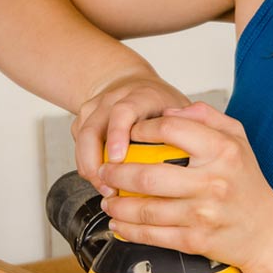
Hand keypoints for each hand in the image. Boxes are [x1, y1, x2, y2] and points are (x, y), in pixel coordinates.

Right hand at [72, 74, 189, 194]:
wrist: (128, 82)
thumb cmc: (157, 101)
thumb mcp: (178, 106)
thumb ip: (190, 124)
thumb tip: (194, 149)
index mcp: (139, 95)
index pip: (123, 112)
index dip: (117, 136)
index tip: (117, 159)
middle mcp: (112, 100)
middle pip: (93, 129)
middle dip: (96, 161)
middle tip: (109, 187)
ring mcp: (94, 109)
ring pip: (82, 138)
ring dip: (89, 167)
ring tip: (106, 190)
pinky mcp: (82, 121)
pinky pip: (78, 146)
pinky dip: (86, 165)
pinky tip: (101, 181)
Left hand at [98, 102, 272, 269]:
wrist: (265, 231)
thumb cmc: (246, 182)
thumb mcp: (237, 138)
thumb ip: (206, 116)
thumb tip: (170, 110)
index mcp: (222, 151)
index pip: (170, 130)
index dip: (140, 130)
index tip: (128, 134)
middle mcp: (212, 182)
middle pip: (147, 176)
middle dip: (115, 174)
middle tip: (104, 171)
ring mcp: (202, 214)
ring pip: (144, 209)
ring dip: (117, 205)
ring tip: (107, 198)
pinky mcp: (195, 240)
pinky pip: (152, 235)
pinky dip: (128, 231)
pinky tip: (118, 224)